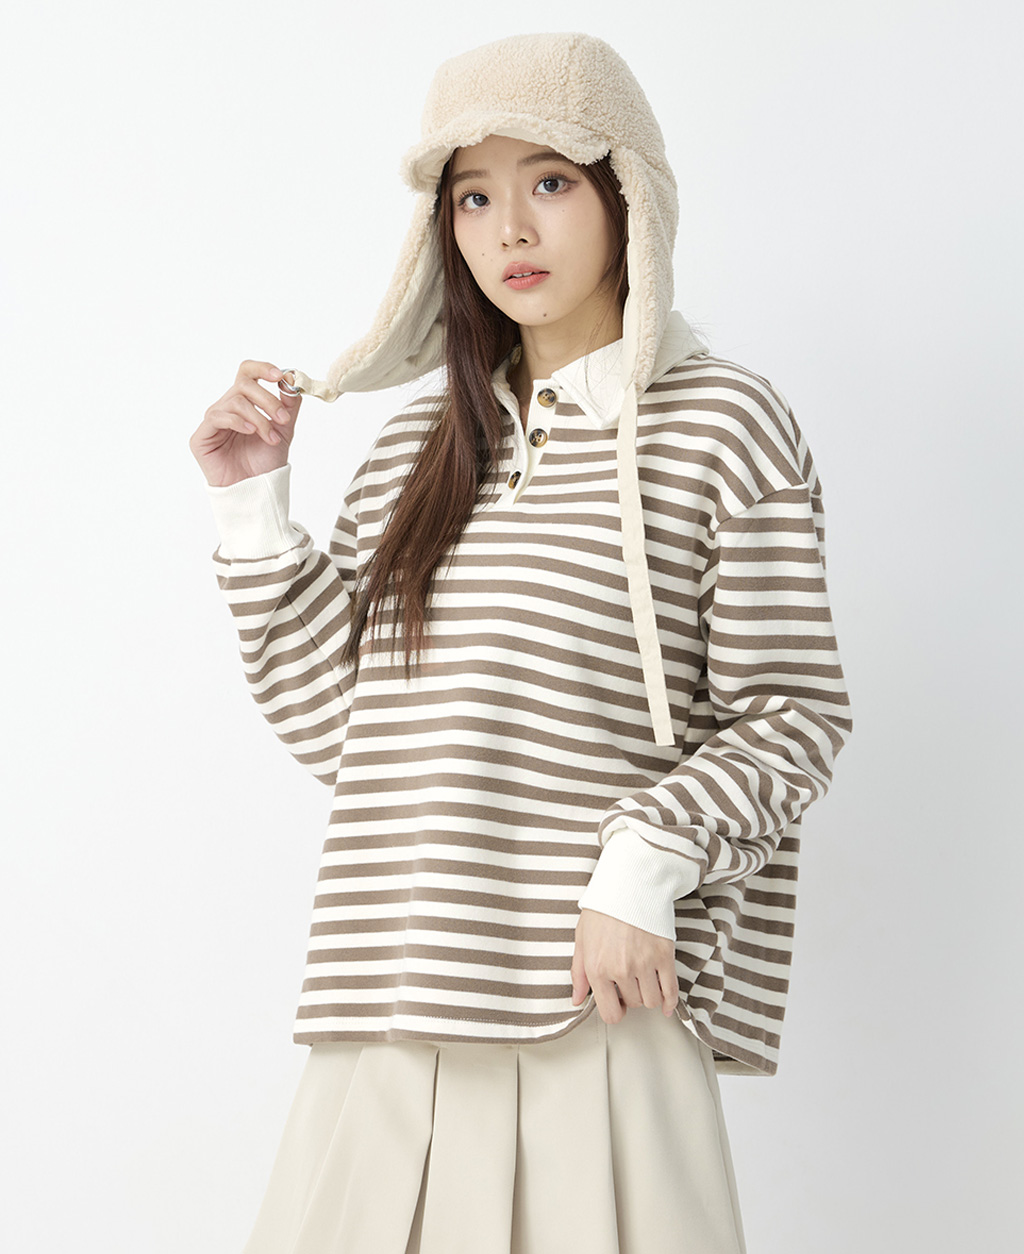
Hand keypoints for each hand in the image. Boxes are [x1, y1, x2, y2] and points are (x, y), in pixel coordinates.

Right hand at [190, 360, 301, 486]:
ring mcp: (213, 420)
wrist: (256, 490)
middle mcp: (227, 407)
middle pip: (243, 384)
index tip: (280, 376)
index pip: (247, 372)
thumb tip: (292, 379)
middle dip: (267, 400)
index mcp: (244, 402)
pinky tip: (251, 432)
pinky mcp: (201, 436)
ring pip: (235, 402)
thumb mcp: (284, 430)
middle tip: (283, 419)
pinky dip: (238, 422)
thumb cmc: (265, 462)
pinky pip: (218, 417)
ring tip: (271, 439)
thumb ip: (288, 404)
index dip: (262, 368)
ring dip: (259, 419)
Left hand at [571, 907, 678, 1023]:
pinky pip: (671, 990)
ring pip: (652, 1000)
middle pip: (634, 1004)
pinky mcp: (664, 955)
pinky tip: (666, 1003)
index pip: (611, 1013)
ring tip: (643, 980)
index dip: (615, 1010)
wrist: (629, 883)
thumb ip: (578, 973)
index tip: (617, 1002)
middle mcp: (621, 970)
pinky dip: (670, 1001)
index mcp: (597, 968)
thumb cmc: (604, 908)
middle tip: (630, 980)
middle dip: (632, 995)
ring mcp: (645, 964)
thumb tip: (577, 999)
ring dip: (649, 995)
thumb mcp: (582, 939)